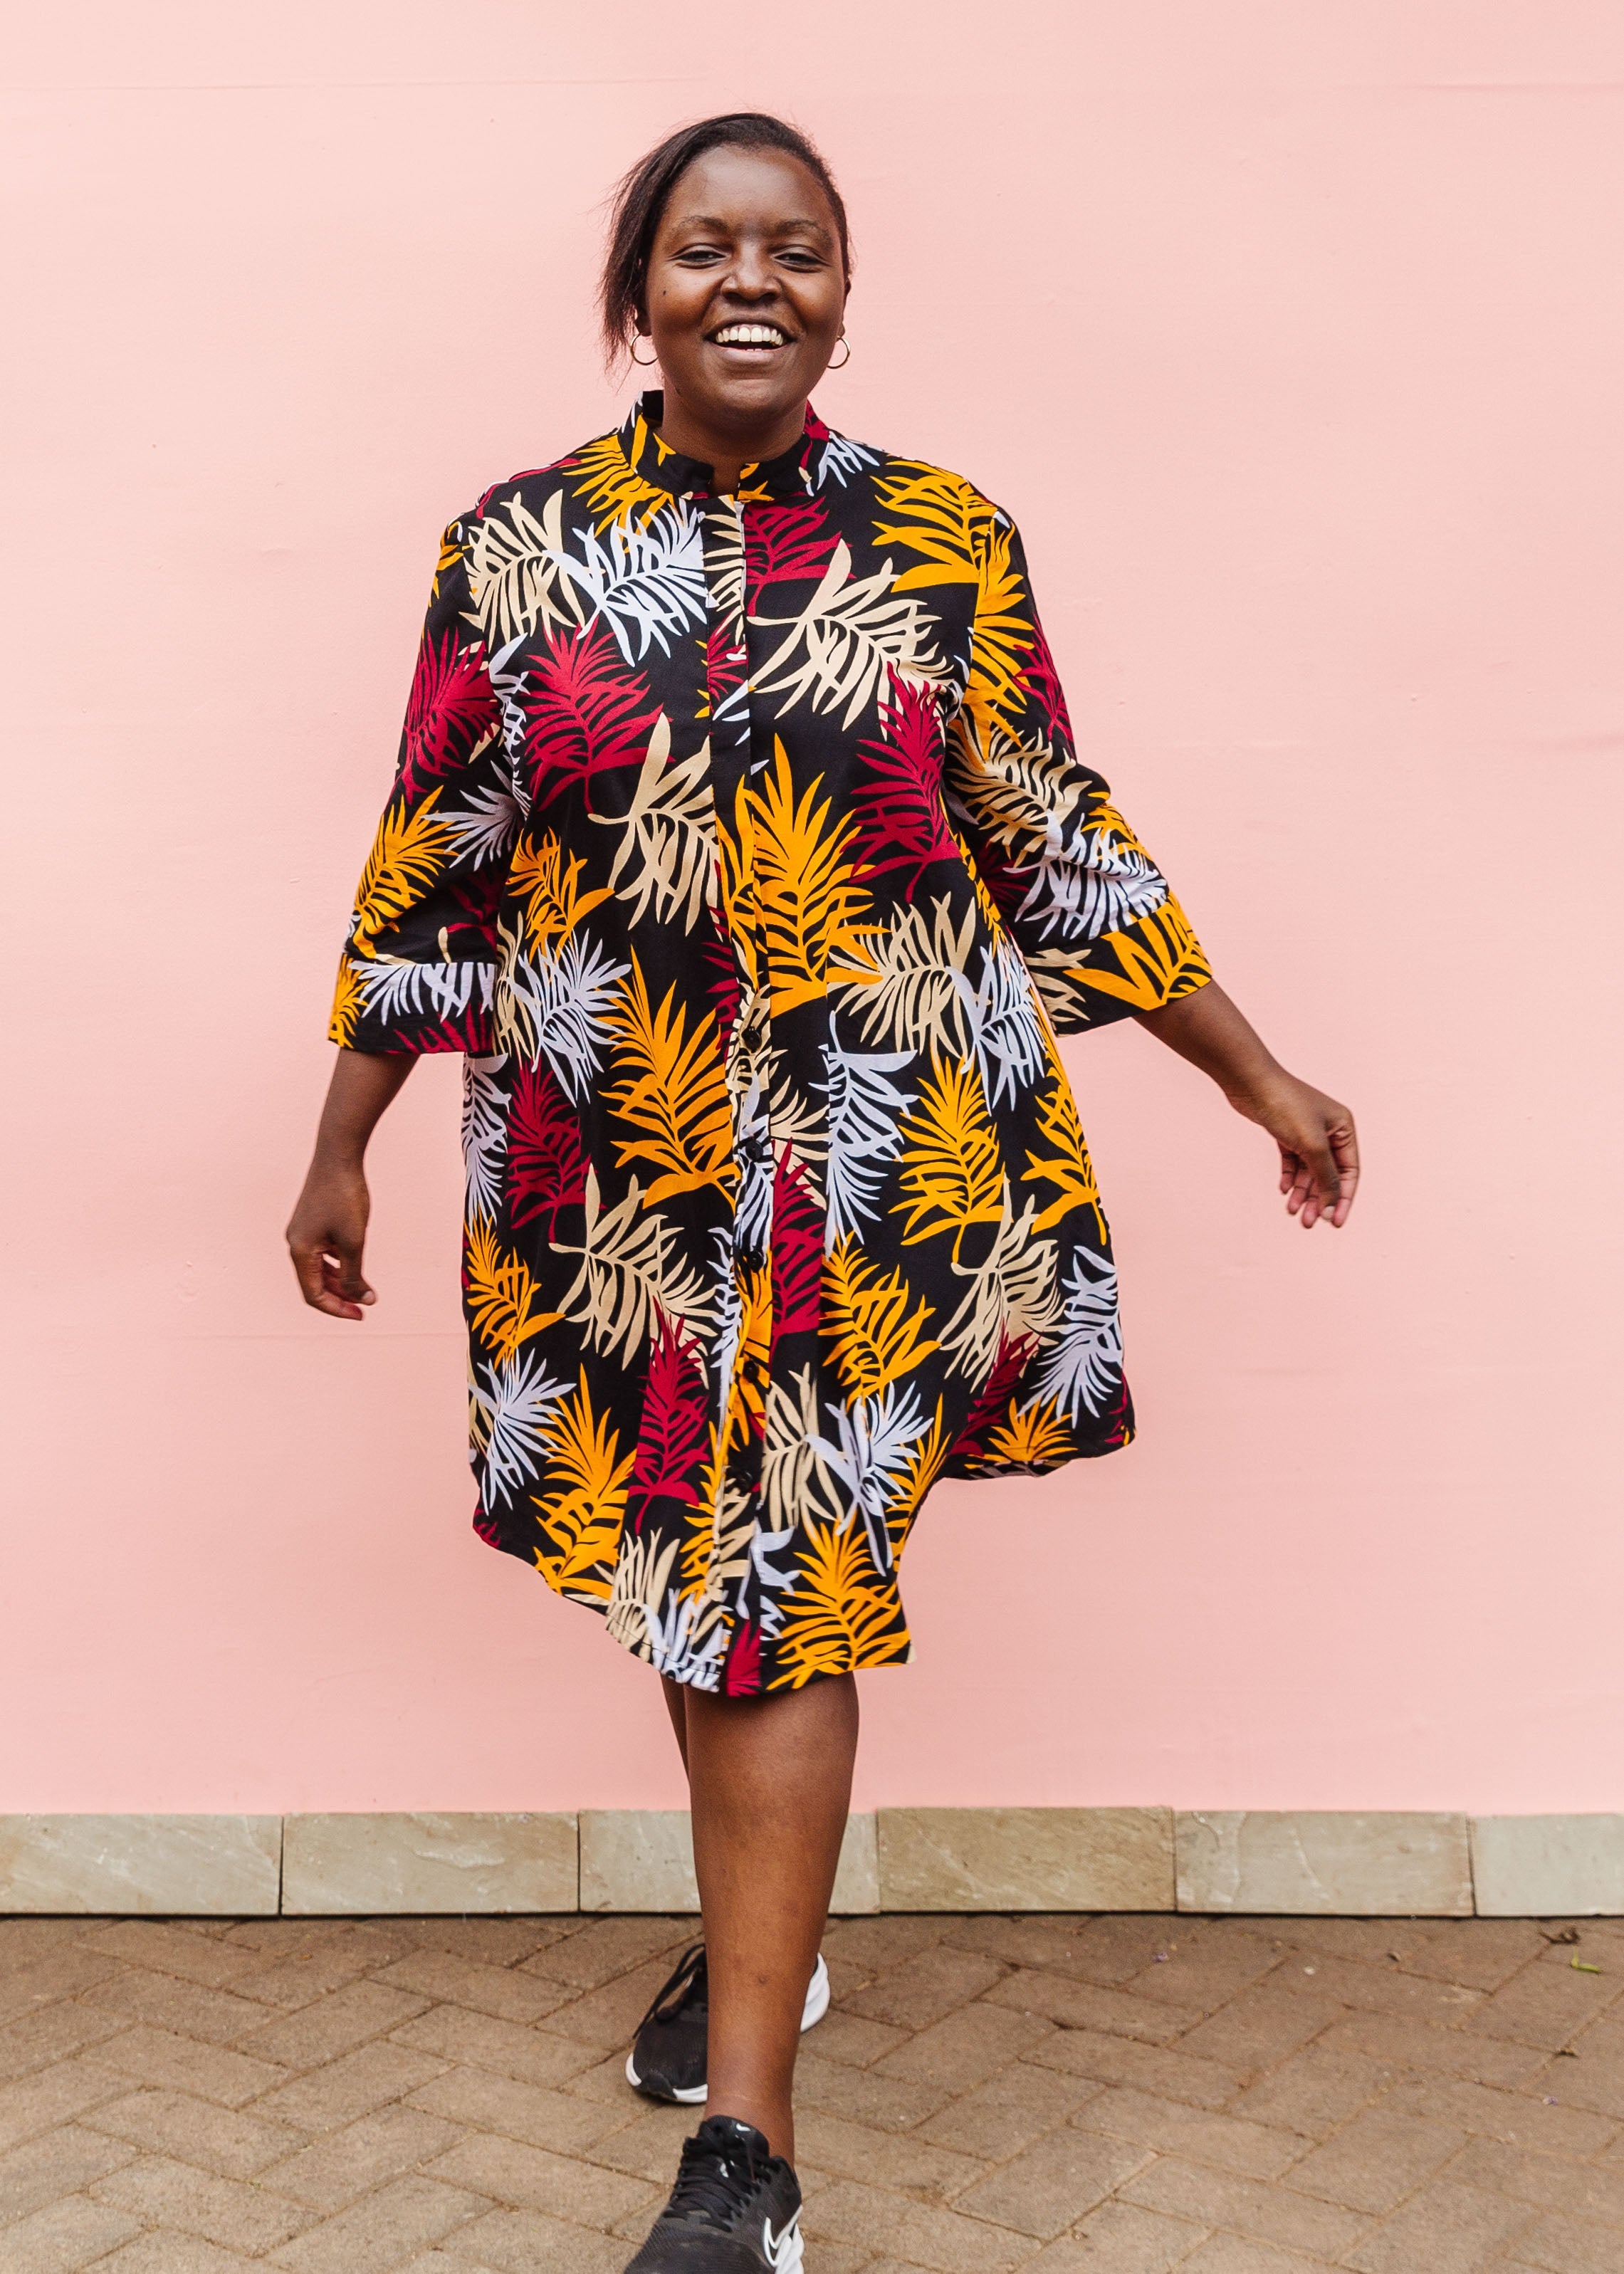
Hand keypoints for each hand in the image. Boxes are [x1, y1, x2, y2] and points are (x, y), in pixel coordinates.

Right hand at [286, 1157, 375, 1319]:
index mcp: (300, 1251)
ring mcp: (302, 1231)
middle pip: (315, 1283)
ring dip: (340, 1280)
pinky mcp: (311, 1221)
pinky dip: (338, 1262)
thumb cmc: (345, 1197)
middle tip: (366, 1305)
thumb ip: (355, 1274)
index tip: (361, 1314)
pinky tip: (356, 1262)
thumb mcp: (354, 1242)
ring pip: (319, 1268)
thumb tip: (363, 1299)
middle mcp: (295, 1243)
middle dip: (341, 1296)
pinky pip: (322, 1251)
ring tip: (365, 1288)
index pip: (314, 1295)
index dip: (337, 1309)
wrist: (338, 1155)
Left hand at [1136, 983, 1357, 1229]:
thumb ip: (1325, 1176)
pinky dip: (1290, 1177)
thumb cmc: (1285, 1106)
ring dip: (1302, 1192)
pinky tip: (1283, 1191)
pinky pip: (1293, 1162)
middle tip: (1306, 1222)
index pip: (1349, 1172)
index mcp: (1344, 1128)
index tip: (1334, 1223)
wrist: (1249, 1083)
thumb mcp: (1311, 1146)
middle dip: (1318, 1199)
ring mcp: (1307, 1131)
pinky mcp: (1286, 1132)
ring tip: (1291, 1211)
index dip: (1342, 1199)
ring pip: (1309, 1170)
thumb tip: (1331, 1204)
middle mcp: (1329, 1130)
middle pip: (1328, 1174)